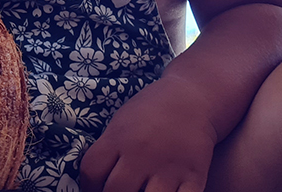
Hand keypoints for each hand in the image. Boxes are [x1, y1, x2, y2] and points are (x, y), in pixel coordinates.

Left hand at [79, 75, 217, 191]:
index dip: (87, 186)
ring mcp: (168, 167)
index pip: (91, 171)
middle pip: (115, 191)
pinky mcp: (194, 176)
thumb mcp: (122, 120)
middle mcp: (141, 153)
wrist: (193, 98)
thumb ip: (109, 148)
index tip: (94, 189)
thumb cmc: (151, 109)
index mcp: (119, 137)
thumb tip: (94, 179)